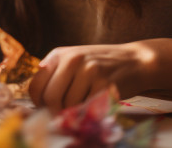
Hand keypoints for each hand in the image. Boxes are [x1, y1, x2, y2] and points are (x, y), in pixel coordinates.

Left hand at [28, 42, 154, 110]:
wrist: (135, 61)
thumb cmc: (101, 66)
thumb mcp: (75, 61)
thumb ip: (56, 75)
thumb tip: (38, 104)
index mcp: (59, 54)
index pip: (35, 86)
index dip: (38, 104)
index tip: (47, 110)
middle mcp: (72, 59)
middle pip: (50, 97)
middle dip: (55, 113)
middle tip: (64, 116)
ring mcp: (88, 70)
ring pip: (69, 105)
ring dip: (74, 113)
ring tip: (84, 107)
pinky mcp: (104, 83)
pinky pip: (87, 107)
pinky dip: (88, 112)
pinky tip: (95, 105)